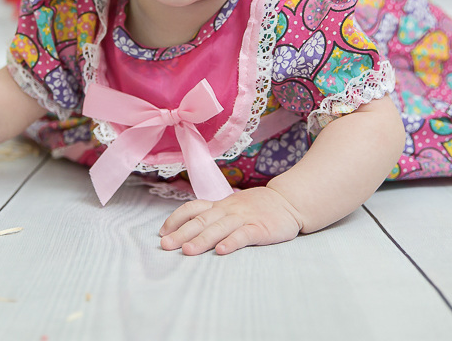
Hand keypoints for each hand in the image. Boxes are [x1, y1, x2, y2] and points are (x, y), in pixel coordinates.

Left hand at [158, 186, 303, 255]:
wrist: (288, 201)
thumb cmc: (257, 207)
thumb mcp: (232, 207)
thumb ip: (214, 215)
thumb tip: (188, 227)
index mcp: (220, 205)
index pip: (193, 208)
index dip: (176, 219)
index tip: (162, 232)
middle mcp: (229, 210)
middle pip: (202, 220)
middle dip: (182, 233)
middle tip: (166, 246)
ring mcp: (244, 218)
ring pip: (219, 228)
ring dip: (202, 239)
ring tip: (188, 251)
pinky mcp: (261, 228)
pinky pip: (244, 234)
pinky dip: (232, 242)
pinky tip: (221, 251)